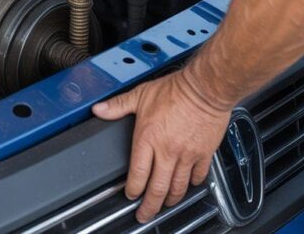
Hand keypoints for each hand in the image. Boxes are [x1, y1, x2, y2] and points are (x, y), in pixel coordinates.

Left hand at [92, 68, 231, 222]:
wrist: (205, 88)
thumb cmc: (174, 90)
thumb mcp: (140, 95)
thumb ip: (118, 105)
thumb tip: (98, 109)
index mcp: (148, 138)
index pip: (137, 173)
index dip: (132, 189)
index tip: (130, 195)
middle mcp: (167, 151)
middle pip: (157, 188)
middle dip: (150, 206)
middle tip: (145, 215)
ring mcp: (187, 154)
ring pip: (178, 186)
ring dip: (170, 199)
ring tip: (165, 205)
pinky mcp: (204, 153)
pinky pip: (197, 176)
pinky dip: (192, 184)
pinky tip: (187, 185)